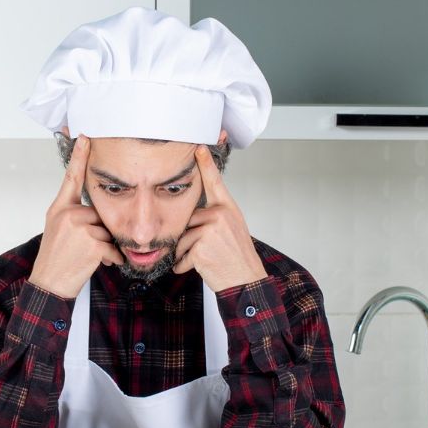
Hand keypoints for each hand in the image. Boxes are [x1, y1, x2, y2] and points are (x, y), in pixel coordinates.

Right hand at [29, 136, 125, 297]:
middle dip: (99, 230)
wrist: (50, 283)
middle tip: (82, 247)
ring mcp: (80, 226)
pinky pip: (112, 246)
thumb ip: (74, 214)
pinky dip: (110, 258)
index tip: (85, 136)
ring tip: (86, 256)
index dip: (79, 156)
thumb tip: (97, 213)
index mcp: (59, 208)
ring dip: (104, 245)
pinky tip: (96, 263)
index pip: (71, 177)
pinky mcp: (92, 240)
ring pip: (107, 229)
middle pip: (100, 212)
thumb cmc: (55, 258)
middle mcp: (68, 213)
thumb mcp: (58, 229)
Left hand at [172, 145, 267, 292]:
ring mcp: (211, 230)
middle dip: (189, 237)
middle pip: (188, 218)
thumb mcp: (232, 228)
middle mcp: (220, 215)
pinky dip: (184, 265)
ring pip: (182, 237)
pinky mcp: (201, 246)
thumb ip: (215, 215)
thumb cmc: (237, 256)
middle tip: (206, 249)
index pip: (214, 181)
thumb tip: (193, 214)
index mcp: (227, 208)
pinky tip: (197, 267)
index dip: (205, 163)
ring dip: (186, 253)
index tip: (198, 147)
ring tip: (204, 259)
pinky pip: (181, 254)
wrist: (246, 280)